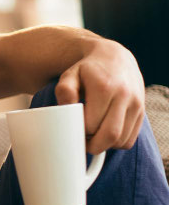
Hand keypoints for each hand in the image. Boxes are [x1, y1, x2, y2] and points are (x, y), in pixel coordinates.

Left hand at [54, 38, 145, 153]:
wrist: (114, 58)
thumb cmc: (87, 71)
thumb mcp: (70, 76)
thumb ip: (64, 91)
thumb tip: (66, 110)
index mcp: (104, 87)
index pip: (91, 124)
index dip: (80, 133)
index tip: (73, 131)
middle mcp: (125, 96)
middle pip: (110, 135)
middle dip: (93, 146)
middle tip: (82, 142)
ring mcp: (136, 104)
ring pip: (122, 140)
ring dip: (105, 145)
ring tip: (93, 135)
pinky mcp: (141, 111)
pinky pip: (130, 139)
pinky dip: (116, 143)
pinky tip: (105, 133)